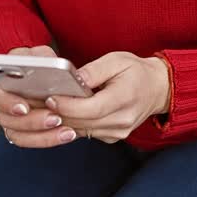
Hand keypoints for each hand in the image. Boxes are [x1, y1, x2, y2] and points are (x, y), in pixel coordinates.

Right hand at [0, 46, 79, 148]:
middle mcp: (2, 104)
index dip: (8, 103)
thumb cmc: (41, 64)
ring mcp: (11, 120)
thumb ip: (42, 58)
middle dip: (31, 122)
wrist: (48, 77)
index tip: (24, 108)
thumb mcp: (42, 55)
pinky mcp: (24, 132)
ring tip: (66, 130)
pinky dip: (49, 139)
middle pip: (7, 120)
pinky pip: (32, 141)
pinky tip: (66, 134)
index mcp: (1, 82)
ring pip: (19, 134)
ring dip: (43, 135)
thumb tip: (48, 67)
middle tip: (55, 118)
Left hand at [47, 51, 170, 143]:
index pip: (91, 109)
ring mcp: (118, 132)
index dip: (68, 105)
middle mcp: (122, 121)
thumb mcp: (117, 60)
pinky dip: (72, 123)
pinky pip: (86, 133)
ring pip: (81, 130)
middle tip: (39, 102)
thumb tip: (72, 78)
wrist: (158, 89)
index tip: (50, 97)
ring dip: (62, 120)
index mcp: (125, 98)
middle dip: (58, 113)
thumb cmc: (137, 72)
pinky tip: (62, 112)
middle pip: (82, 122)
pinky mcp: (112, 137)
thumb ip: (94, 71)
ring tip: (46, 107)